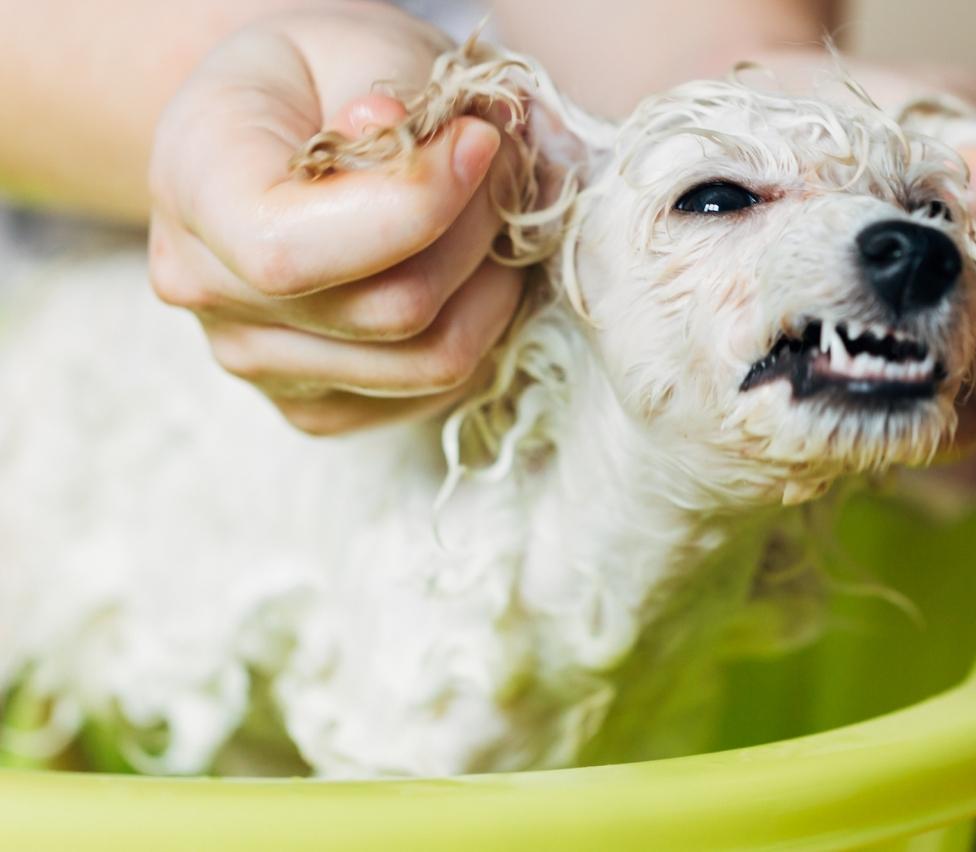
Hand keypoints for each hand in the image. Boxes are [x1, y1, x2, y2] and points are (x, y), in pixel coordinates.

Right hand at [147, 3, 522, 434]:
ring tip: (481, 220)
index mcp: (193, 186)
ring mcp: (256, 363)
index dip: (415, 208)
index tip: (477, 143)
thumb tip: (428, 155)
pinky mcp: (316, 409)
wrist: (284, 130)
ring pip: (430, 363)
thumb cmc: (325, 77)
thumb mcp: (357, 45)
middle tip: (491, 170)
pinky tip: (460, 273)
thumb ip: (393, 95)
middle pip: (393, 312)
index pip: (293, 253)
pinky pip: (435, 393)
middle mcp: (206, 291)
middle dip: (475, 234)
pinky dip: (475, 331)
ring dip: (488, 286)